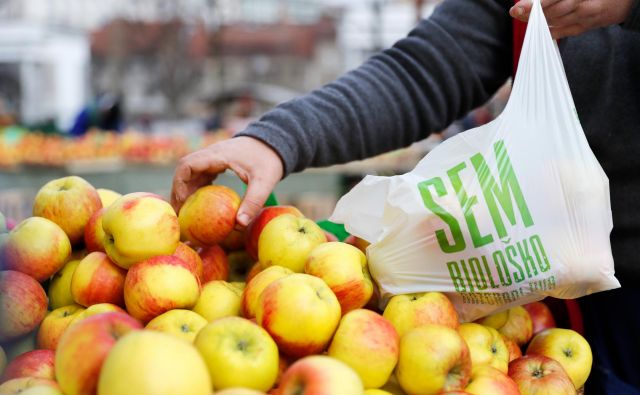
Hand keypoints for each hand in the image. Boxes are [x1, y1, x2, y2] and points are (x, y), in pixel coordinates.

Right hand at [171, 136, 283, 226]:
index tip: (182, 203)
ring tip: (186, 211)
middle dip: (178, 190)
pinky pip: (201, 173)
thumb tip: (239, 224)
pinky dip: (197, 187)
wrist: (276, 143)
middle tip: (180, 212)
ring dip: (186, 189)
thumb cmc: (270, 160)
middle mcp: (211, 154)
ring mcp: (214, 157)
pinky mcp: (218, 162)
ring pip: (191, 172)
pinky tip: (199, 203)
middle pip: (184, 169)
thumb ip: (253, 202)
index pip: (187, 165)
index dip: (179, 184)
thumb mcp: (264, 182)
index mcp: (217, 155)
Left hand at [510, 0, 635, 38]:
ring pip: (557, 21)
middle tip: (516, 11)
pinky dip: (551, 31)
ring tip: (523, 17)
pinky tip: (539, 30)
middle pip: (553, 11)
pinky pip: (566, 30)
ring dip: (538, 21)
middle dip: (532, 13)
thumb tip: (535, 0)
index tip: (518, 7)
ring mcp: (588, 16)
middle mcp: (584, 3)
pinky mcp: (589, 25)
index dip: (534, 4)